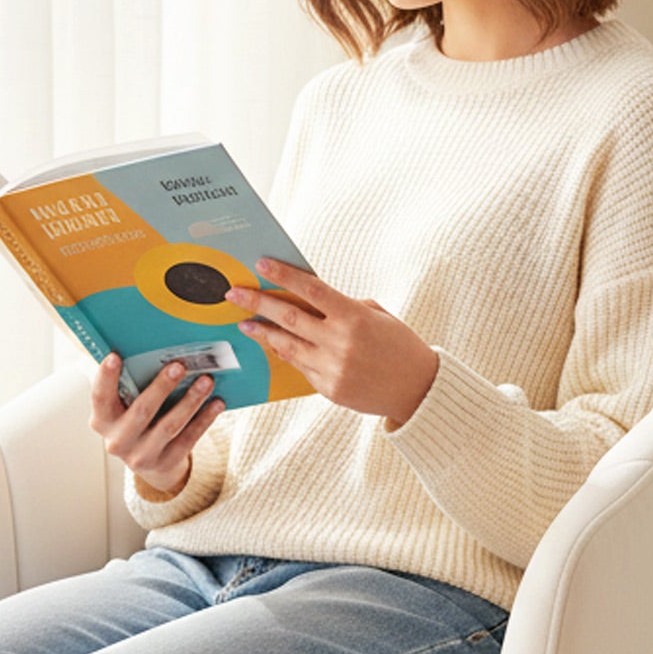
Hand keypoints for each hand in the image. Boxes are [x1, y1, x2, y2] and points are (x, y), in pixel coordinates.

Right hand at [89, 353, 223, 494]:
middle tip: (179, 366)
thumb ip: (130, 385)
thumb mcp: (124, 407)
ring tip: (206, 381)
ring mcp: (142, 456)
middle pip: (142, 411)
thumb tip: (152, 351)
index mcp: (103, 421)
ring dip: (190, 401)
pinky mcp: (166, 463)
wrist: (149, 463)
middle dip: (161, 387)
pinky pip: (189, 439)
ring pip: (169, 425)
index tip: (114, 356)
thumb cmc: (136, 420)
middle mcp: (118, 441)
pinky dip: (204, 419)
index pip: (100, 398)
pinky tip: (217, 403)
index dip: (105, 378)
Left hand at [226, 258, 439, 428]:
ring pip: (287, 345)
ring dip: (263, 332)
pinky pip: (300, 366)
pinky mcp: (328, 389)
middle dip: (258, 303)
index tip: (261, 264)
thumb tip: (307, 301)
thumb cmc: (399, 345)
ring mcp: (332, 368)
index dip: (284, 276)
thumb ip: (343, 308)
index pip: (311, 290)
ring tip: (244, 323)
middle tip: (234, 293)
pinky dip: (285, 352)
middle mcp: (340, 343)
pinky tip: (273, 343)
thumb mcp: (378, 316)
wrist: (418, 389)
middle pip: (289, 317)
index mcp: (354, 317)